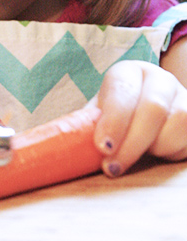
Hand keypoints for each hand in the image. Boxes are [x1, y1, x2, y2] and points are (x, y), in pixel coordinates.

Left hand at [88, 60, 186, 175]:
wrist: (146, 117)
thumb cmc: (116, 119)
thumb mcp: (99, 115)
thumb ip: (87, 126)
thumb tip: (64, 147)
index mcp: (128, 73)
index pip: (122, 90)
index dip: (114, 119)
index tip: (103, 147)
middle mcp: (159, 79)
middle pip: (153, 107)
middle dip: (131, 143)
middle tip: (113, 168)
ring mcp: (183, 96)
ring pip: (176, 123)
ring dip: (153, 148)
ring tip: (135, 157)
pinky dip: (170, 152)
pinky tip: (156, 154)